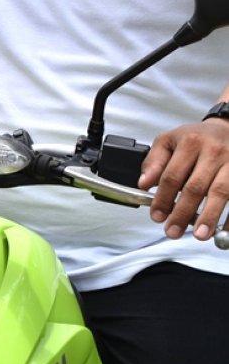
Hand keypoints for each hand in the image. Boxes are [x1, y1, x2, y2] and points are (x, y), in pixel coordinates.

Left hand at [139, 117, 228, 240]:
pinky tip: (222, 230)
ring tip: (199, 235)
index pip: (172, 175)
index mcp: (190, 143)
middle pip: (195, 187)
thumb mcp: (169, 141)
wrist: (226, 128)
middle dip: (182, 213)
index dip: (162, 198)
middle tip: (172, 231)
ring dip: (209, 216)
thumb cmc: (196, 138)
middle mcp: (213, 152)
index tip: (157, 216)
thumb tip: (144, 184)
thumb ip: (154, 162)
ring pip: (220, 192)